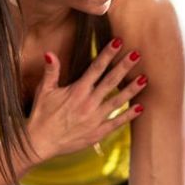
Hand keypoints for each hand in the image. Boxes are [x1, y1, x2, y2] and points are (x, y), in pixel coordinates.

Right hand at [27, 38, 146, 161]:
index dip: (108, 54)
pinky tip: (141, 107)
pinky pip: (116, 123)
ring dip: (132, 89)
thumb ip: (51, 72)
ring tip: (145, 79)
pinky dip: (129, 115)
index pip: (96, 68)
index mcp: (77, 91)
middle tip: (138, 55)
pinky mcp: (97, 133)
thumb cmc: (41, 115)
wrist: (39, 143)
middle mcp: (88, 103)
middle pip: (111, 81)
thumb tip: (49, 53)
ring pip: (118, 101)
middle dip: (124, 67)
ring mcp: (95, 118)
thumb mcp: (43, 91)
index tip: (119, 42)